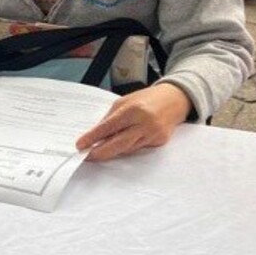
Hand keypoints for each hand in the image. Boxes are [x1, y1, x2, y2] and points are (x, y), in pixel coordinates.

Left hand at [75, 83, 192, 160]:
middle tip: (87, 156)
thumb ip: (111, 117)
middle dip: (100, 152)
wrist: (175, 99)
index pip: (108, 127)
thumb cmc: (147, 98)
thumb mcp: (125, 101)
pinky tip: (118, 148)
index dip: (93, 137)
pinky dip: (126, 149)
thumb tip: (95, 134)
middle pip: (118, 143)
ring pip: (127, 149)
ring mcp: (153, 134)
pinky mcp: (159, 142)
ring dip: (111, 151)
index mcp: (133, 110)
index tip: (80, 144)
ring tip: (98, 152)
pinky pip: (138, 149)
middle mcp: (144, 123)